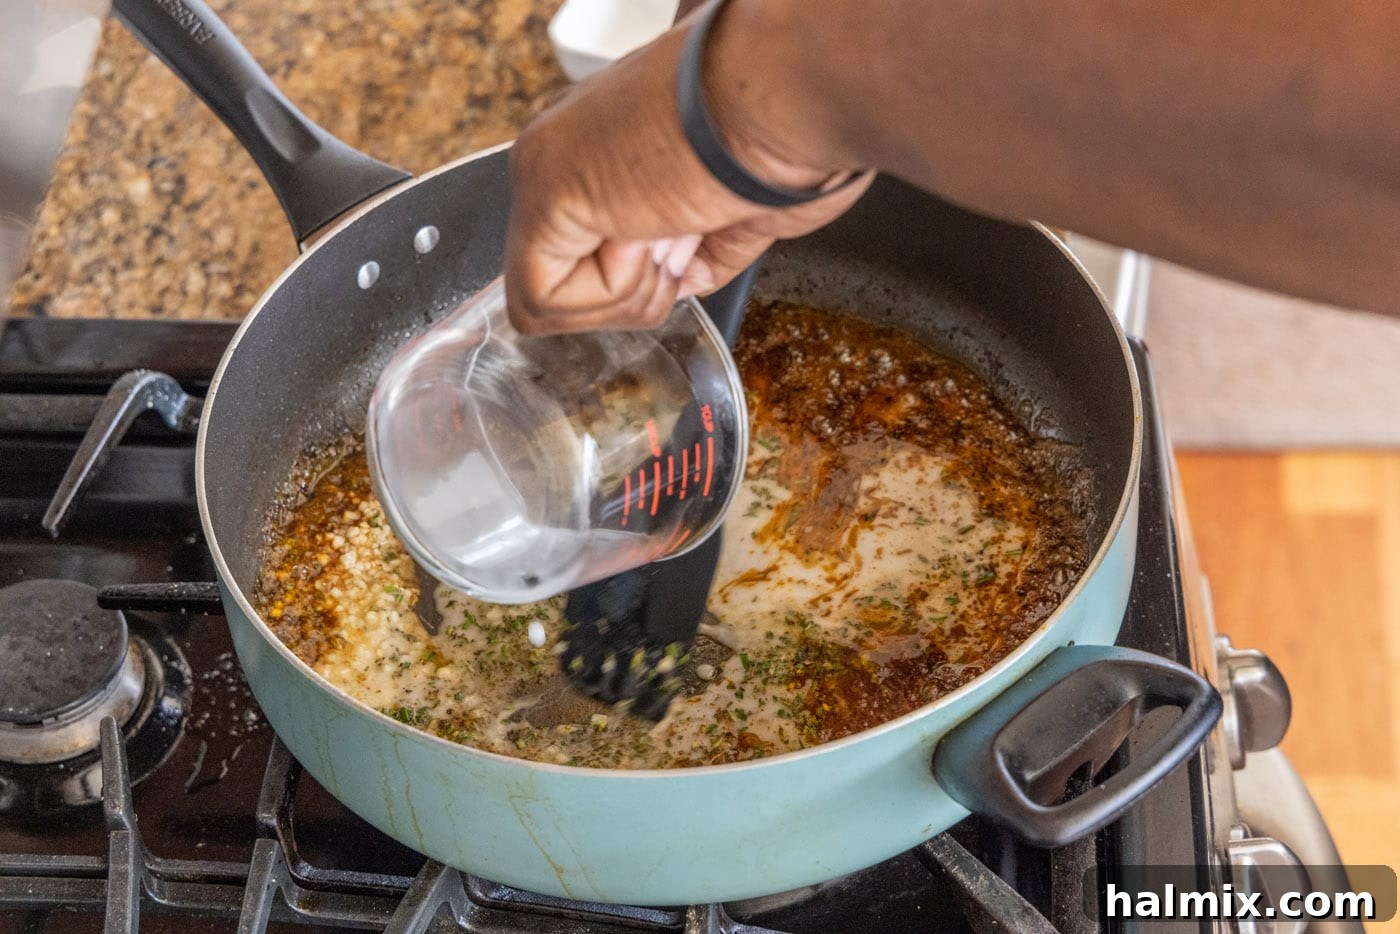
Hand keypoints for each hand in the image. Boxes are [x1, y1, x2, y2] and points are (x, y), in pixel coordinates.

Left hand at [503, 3, 867, 334]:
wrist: (792, 101)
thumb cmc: (788, 132)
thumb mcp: (737, 208)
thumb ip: (692, 249)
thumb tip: (676, 283)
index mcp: (609, 142)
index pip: (587, 248)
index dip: (651, 272)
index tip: (698, 225)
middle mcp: (565, 149)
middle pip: (563, 280)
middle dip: (637, 285)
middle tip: (687, 229)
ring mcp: (545, 168)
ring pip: (550, 300)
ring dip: (632, 291)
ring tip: (675, 223)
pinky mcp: (542, 193)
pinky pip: (546, 300)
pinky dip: (615, 291)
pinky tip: (653, 228)